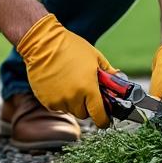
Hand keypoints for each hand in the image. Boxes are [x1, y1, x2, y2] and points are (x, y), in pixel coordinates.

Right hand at [16, 13, 115, 127]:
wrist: (43, 43)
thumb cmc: (69, 46)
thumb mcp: (95, 56)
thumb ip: (108, 73)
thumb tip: (119, 81)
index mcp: (89, 88)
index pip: (99, 116)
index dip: (103, 119)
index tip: (104, 119)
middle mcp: (74, 97)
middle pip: (84, 114)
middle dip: (86, 105)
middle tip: (83, 90)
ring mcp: (59, 100)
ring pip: (70, 110)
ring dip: (72, 102)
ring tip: (69, 83)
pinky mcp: (46, 100)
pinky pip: (57, 106)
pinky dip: (59, 100)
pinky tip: (58, 84)